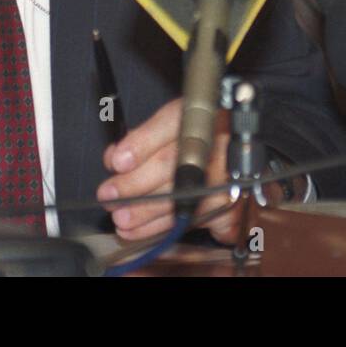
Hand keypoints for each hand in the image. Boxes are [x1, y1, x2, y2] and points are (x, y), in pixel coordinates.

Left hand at [94, 97, 237, 243]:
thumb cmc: (199, 141)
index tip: (118, 161)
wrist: (237, 160)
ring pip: (179, 197)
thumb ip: (143, 138)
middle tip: (108, 196)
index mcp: (198, 115)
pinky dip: (160, 228)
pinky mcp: (228, 204)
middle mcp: (215, 142)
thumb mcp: (173, 125)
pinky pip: (191, 220)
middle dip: (134, 184)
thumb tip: (114, 158)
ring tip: (120, 217)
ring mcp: (225, 175)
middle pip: (172, 165)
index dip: (142, 144)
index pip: (171, 123)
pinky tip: (137, 231)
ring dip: (144, 211)